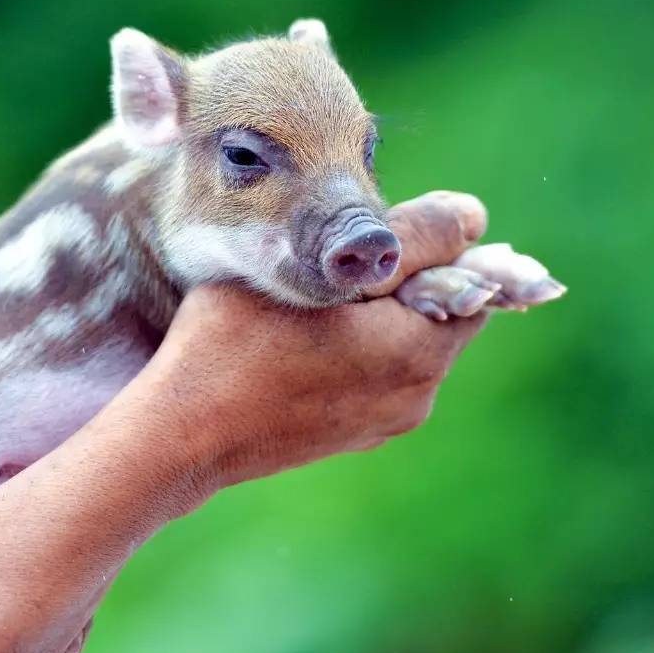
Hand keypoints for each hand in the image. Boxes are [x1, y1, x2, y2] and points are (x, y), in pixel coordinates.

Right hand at [126, 190, 489, 491]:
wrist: (180, 435)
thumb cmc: (232, 344)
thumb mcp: (314, 268)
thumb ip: (401, 237)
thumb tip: (474, 217)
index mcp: (418, 352)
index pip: (468, 279)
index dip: (427, 243)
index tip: (372, 230)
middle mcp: (418, 395)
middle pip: (439, 310)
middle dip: (401, 276)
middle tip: (332, 258)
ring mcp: (387, 421)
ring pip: (406, 339)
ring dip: (377, 310)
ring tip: (312, 297)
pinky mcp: (357, 434)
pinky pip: (378, 372)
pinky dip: (356, 345)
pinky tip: (302, 337)